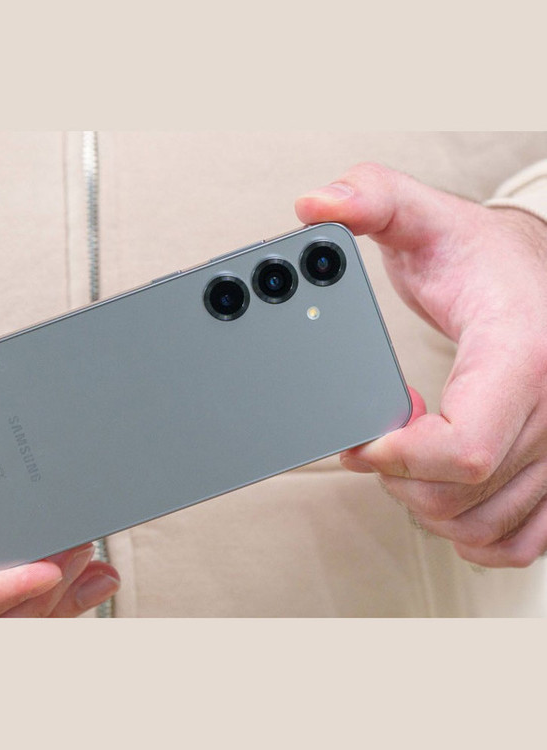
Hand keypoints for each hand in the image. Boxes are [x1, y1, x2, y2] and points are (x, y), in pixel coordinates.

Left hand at [295, 163, 546, 567]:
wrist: (536, 280)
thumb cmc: (485, 259)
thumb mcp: (427, 219)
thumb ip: (372, 200)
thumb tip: (316, 205)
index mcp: (525, 355)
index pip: (468, 446)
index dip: (402, 458)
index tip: (360, 442)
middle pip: (461, 494)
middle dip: (397, 477)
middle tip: (374, 437)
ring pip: (481, 526)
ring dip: (424, 504)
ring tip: (405, 457)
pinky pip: (517, 540)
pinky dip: (470, 531)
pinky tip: (443, 492)